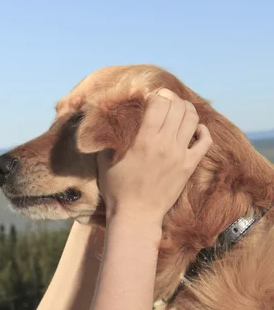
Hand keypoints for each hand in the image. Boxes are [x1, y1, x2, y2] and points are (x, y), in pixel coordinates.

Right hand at [97, 88, 212, 230]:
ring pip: (192, 119)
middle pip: (177, 107)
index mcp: (143, 140)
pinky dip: (202, 130)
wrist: (136, 214)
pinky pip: (205, 141)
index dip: (155, 95)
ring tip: (178, 109)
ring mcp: (179, 155)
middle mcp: (164, 144)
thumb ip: (108, 139)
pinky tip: (195, 128)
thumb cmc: (116, 188)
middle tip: (164, 99)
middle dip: (171, 98)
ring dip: (186, 109)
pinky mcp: (189, 166)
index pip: (158, 103)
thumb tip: (107, 121)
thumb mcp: (104, 160)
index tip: (149, 96)